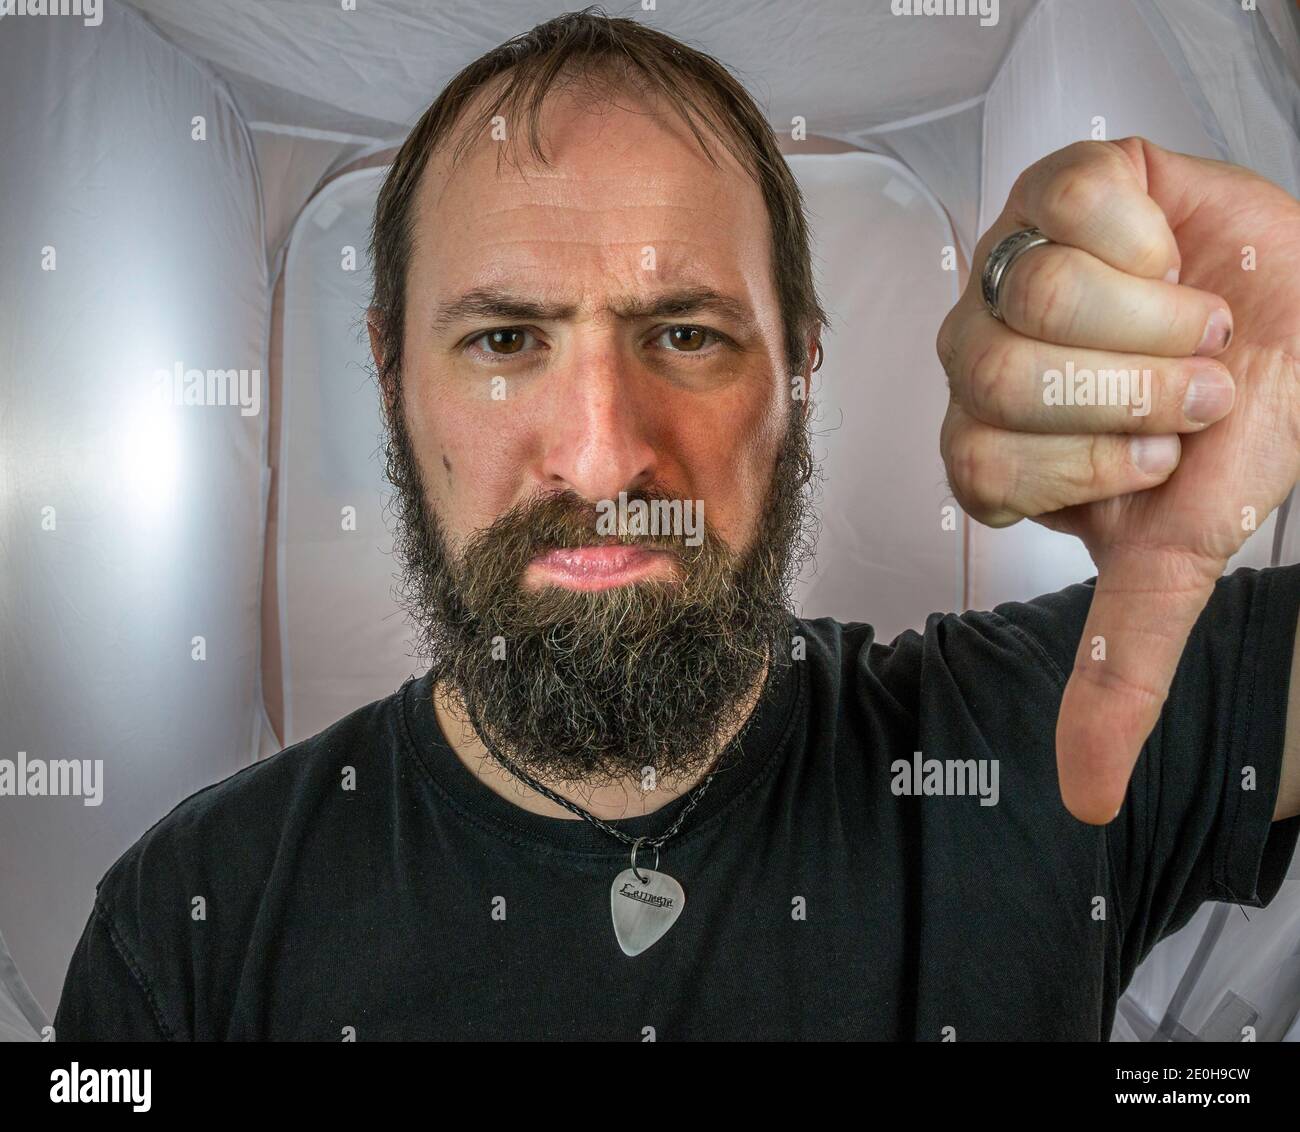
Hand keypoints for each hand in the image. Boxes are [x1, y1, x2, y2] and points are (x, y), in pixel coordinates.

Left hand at [936, 137, 1299, 823]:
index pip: (981, 473)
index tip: (1165, 454)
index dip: (1093, 463)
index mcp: (991, 450)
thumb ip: (1125, 660)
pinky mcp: (1052, 187)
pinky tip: (1174, 258)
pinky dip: (1159, 246)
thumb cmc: (1240, 424)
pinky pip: (1073, 210)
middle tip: (1195, 389)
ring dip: (1156, 326)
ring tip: (1198, 328)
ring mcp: (1003, 268)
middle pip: (997, 384)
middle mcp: (975, 362)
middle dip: (1134, 396)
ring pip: (1030, 298)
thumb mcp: (1186, 548)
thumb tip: (1085, 796)